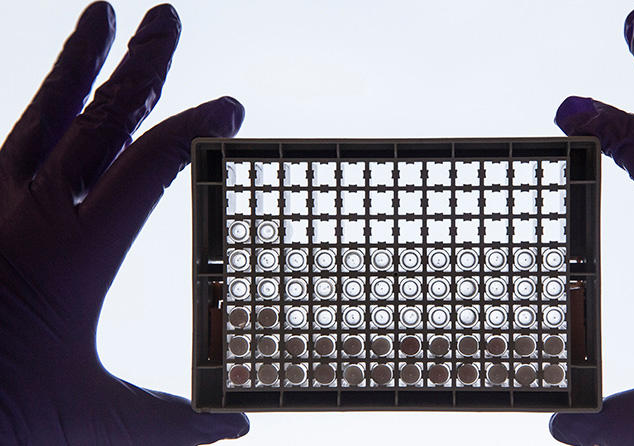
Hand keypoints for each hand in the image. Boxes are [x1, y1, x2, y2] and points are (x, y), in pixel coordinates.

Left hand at [0, 3, 247, 443]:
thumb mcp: (93, 422)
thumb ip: (172, 423)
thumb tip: (235, 432)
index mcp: (75, 250)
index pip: (152, 164)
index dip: (197, 126)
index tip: (231, 103)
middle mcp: (27, 212)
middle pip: (97, 118)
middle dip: (138, 65)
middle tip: (166, 18)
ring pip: (40, 116)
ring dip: (73, 64)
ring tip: (98, 14)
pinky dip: (22, 121)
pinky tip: (33, 108)